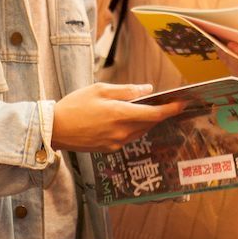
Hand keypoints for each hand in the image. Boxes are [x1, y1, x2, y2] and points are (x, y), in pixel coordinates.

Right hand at [51, 82, 185, 152]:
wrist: (54, 129)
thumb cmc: (75, 105)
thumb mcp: (100, 90)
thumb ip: (126, 90)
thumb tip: (147, 90)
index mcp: (119, 114)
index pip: (154, 114)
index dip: (171, 109)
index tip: (183, 103)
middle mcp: (121, 131)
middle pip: (150, 123)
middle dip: (159, 113)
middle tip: (166, 102)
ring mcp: (116, 142)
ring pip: (140, 131)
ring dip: (146, 120)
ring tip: (146, 108)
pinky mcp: (109, 149)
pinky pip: (129, 137)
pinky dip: (133, 128)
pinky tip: (127, 119)